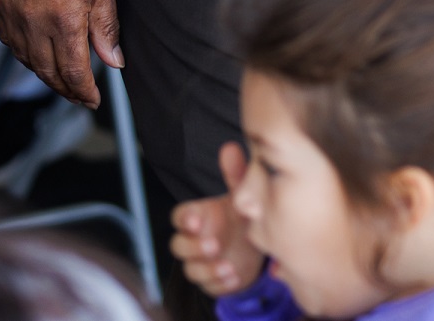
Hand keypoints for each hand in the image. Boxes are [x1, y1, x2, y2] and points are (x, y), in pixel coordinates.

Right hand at [0, 0, 119, 107]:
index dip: (84, 91)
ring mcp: (10, 14)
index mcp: (63, 19)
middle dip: (66, 88)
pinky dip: (25, 54)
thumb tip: (113, 61)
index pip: (73, 71)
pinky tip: (37, 53)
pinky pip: (9, 41)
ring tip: (62, 79)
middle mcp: (31, 23)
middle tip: (80, 96)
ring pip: (26, 59)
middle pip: (47, 71)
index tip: (94, 99)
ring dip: (45, 74)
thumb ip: (105, 26)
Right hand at [171, 144, 264, 296]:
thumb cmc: (239, 216)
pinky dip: (218, 282)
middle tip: (214, 244)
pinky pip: (207, 285)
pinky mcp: (211, 279)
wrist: (254, 245)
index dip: (186, 218)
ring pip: (191, 268)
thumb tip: (230, 148)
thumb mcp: (240, 195)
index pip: (180, 216)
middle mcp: (195, 239)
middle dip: (193, 247)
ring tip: (228, 265)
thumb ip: (235, 175)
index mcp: (199, 216)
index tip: (198, 220)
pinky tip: (233, 276)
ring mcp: (201, 261)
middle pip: (178, 245)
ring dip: (207, 269)